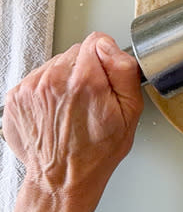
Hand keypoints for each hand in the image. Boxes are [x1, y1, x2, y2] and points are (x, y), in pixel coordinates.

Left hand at [2, 32, 142, 211]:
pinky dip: (47, 89)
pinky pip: (37, 77)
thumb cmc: (97, 151)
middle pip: (75, 52)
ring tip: (72, 106)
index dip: (107, 59)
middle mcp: (53, 81)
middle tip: (91, 98)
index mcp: (85, 81)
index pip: (97, 41)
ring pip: (55, 63)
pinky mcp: (16, 96)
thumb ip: (124, 70)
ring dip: (65, 79)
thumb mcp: (130, 112)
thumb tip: (111, 46)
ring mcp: (30, 88)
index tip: (106, 80)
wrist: (62, 178)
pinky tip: (56, 110)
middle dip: (86, 69)